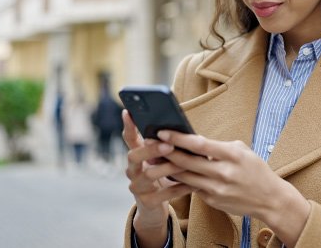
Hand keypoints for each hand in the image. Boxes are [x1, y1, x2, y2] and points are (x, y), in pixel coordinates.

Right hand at [121, 110, 194, 246]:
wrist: (155, 208)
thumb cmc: (163, 176)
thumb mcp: (163, 160)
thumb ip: (167, 147)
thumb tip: (184, 132)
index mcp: (136, 156)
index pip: (129, 138)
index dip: (128, 125)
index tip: (128, 111)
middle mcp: (132, 170)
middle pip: (134, 156)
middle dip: (151, 149)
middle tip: (169, 145)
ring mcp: (136, 187)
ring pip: (149, 174)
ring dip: (169, 167)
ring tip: (185, 163)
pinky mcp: (146, 202)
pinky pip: (163, 194)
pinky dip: (179, 188)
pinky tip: (192, 184)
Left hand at [156, 130, 310, 246]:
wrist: (269, 199)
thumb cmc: (256, 170)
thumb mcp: (242, 151)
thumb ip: (219, 146)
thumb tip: (195, 141)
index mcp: (232, 156)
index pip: (200, 144)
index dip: (179, 138)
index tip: (163, 131)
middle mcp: (223, 173)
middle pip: (187, 162)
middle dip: (166, 151)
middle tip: (151, 142)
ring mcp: (217, 189)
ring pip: (185, 176)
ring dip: (168, 167)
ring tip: (155, 157)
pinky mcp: (212, 201)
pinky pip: (192, 188)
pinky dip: (181, 179)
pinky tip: (170, 172)